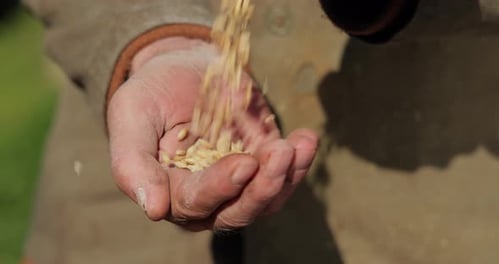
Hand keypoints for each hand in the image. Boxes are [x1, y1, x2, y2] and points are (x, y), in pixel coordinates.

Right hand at [107, 37, 317, 230]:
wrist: (180, 69)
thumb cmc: (150, 95)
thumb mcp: (131, 118)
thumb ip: (132, 163)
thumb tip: (153, 209)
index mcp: (171, 191)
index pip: (197, 201)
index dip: (220, 186)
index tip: (243, 164)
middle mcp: (208, 195)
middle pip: (239, 210)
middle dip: (263, 187)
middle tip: (280, 154)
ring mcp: (240, 181)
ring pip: (268, 197)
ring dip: (287, 175)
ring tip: (299, 145)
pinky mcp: (262, 161)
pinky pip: (285, 172)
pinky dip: (299, 160)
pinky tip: (306, 139)